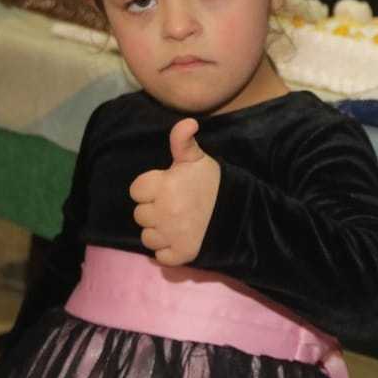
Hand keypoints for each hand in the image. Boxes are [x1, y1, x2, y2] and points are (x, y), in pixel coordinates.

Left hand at [128, 118, 219, 266]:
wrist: (241, 211)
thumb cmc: (214, 182)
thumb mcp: (197, 158)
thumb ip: (182, 141)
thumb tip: (187, 121)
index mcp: (163, 186)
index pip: (137, 190)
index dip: (150, 188)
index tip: (167, 187)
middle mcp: (163, 212)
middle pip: (140, 215)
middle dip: (154, 210)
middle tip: (176, 205)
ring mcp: (171, 235)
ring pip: (148, 236)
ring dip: (159, 231)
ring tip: (178, 223)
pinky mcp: (180, 254)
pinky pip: (160, 256)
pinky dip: (168, 250)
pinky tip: (180, 239)